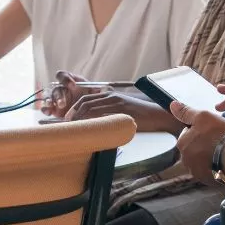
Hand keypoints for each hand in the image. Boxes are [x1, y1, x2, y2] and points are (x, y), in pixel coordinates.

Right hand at [44, 71, 99, 116]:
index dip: (65, 79)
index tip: (72, 85)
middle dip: (58, 95)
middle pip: (55, 88)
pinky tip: (49, 112)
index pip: (62, 75)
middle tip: (63, 103)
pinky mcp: (53, 109)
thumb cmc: (93, 98)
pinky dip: (45, 109)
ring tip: (52, 106)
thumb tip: (105, 89)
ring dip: (49, 101)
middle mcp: (61, 88)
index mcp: (69, 80)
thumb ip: (98, 89)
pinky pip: (45, 107)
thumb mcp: (97, 92)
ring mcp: (56, 99)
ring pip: (48, 97)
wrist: (91, 110)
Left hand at [65, 91, 179, 132]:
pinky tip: (86, 127)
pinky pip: (101, 113)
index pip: (86, 100)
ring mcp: (116, 101)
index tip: (68, 120)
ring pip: (90, 107)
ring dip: (78, 117)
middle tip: (66, 125)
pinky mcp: (121, 109)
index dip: (74, 109)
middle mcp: (111, 96)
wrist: (158, 116)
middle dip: (72, 113)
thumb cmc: (142, 118)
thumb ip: (110, 116)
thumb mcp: (123, 114)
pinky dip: (90, 120)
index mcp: (111, 96)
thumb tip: (97, 126)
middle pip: (85, 102)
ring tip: (72, 127)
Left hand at [169, 101, 224, 184]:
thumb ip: (186, 112)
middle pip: (194, 148)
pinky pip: (210, 172)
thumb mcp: (203, 116)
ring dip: (209, 157)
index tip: (211, 129)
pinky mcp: (207, 181)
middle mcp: (185, 160)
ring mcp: (196, 172)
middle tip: (218, 140)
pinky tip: (224, 162)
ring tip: (223, 151)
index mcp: (182, 143)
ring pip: (201, 161)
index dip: (200, 130)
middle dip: (203, 144)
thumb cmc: (219, 135)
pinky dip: (215, 168)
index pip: (187, 133)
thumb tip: (172, 105)